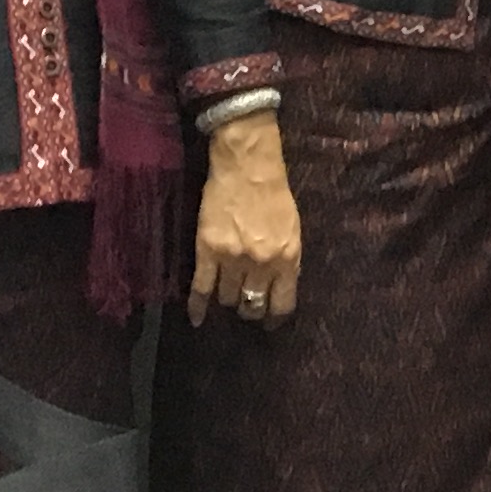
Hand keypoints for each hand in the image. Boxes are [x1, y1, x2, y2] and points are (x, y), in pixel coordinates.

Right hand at [193, 112, 300, 327]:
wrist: (247, 169)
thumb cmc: (274, 195)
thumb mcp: (293, 230)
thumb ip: (287, 260)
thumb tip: (280, 287)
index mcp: (287, 258)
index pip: (282, 303)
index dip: (275, 317)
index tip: (270, 322)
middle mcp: (261, 264)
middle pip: (252, 304)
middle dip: (250, 310)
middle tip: (246, 308)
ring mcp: (233, 259)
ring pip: (228, 298)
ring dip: (228, 299)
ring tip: (227, 295)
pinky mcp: (208, 252)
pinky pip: (201, 289)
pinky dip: (197, 307)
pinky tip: (197, 319)